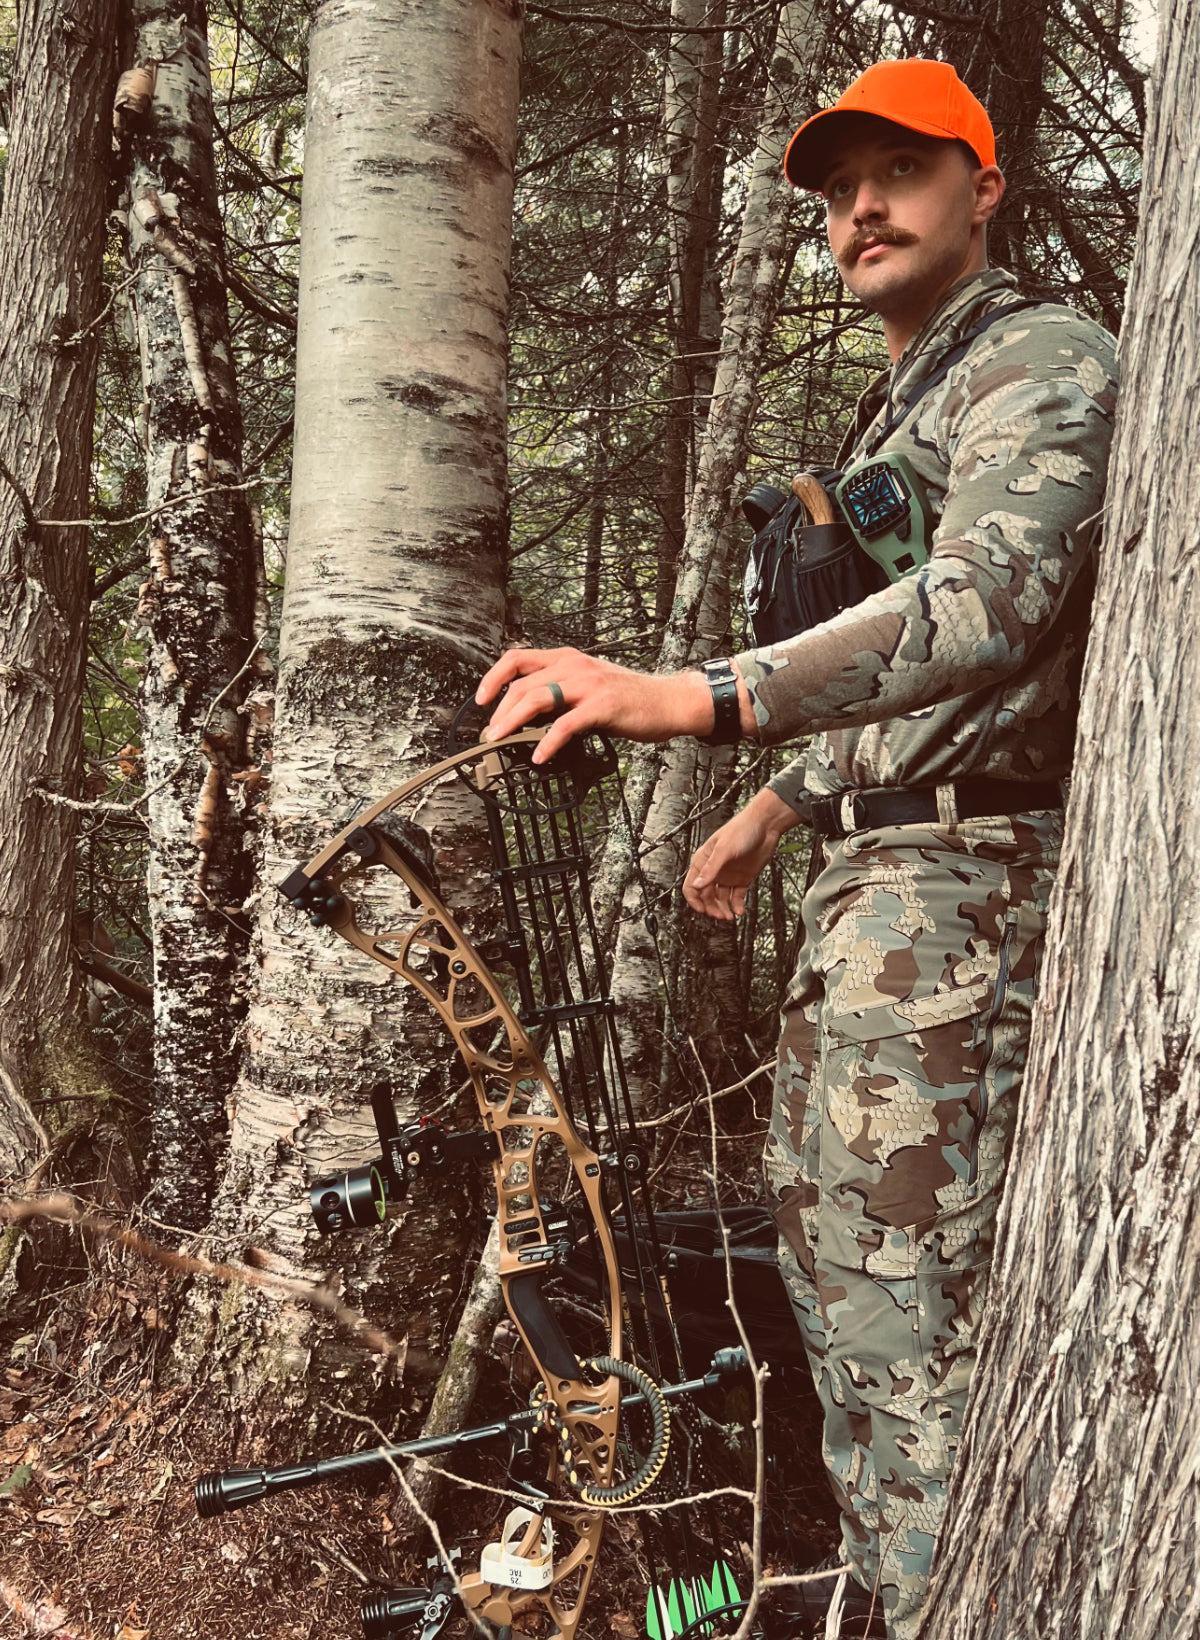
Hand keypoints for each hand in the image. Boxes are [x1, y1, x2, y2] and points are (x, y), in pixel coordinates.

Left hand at [476, 647, 712, 763]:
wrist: (667, 701)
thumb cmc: (628, 698)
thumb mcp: (587, 686)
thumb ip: (559, 694)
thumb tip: (526, 717)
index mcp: (566, 658)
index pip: (517, 658)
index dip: (493, 678)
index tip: (480, 700)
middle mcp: (574, 665)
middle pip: (522, 684)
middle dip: (499, 712)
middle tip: (489, 734)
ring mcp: (588, 684)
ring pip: (537, 698)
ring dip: (513, 723)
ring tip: (502, 741)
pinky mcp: (602, 706)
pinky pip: (565, 724)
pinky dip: (548, 742)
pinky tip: (540, 756)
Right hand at [683, 790, 800, 920]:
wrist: (766, 825)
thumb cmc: (742, 829)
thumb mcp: (724, 849)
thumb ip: (710, 869)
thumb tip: (697, 885)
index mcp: (704, 861)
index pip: (691, 885)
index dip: (694, 900)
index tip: (701, 910)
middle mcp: (715, 870)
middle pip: (706, 895)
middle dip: (711, 907)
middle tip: (719, 916)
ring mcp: (728, 875)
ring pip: (720, 898)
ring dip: (723, 909)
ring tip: (729, 916)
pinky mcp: (743, 878)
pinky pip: (737, 896)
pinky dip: (737, 905)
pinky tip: (738, 910)